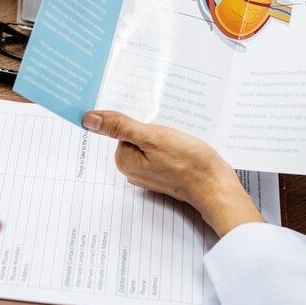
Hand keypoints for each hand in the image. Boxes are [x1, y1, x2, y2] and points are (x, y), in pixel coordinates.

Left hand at [83, 111, 263, 236]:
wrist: (217, 185)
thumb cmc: (188, 163)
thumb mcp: (152, 138)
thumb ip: (120, 127)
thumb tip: (89, 119)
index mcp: (125, 161)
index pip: (123, 128)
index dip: (140, 121)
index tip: (156, 124)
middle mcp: (134, 169)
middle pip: (136, 135)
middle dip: (153, 127)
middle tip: (171, 133)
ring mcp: (150, 172)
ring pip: (151, 141)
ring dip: (164, 134)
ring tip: (179, 138)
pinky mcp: (165, 172)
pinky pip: (162, 150)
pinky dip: (172, 143)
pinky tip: (184, 145)